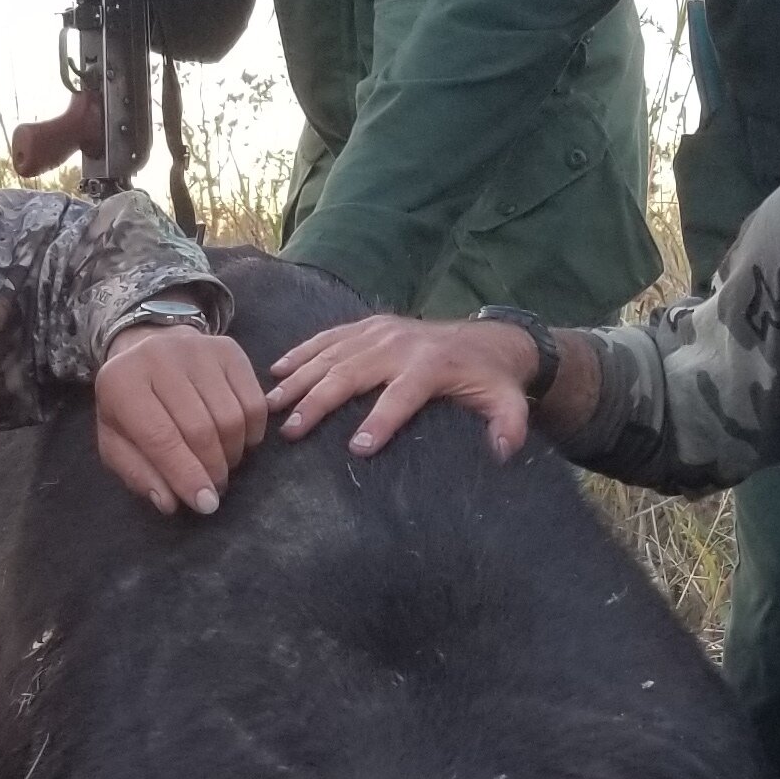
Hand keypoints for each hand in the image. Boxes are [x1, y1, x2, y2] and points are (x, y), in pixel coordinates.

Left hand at [95, 321, 267, 518]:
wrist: (147, 351)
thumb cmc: (130, 406)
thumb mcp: (117, 442)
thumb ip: (138, 473)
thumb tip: (170, 502)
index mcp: (122, 382)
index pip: (160, 437)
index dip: (186, 475)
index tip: (205, 504)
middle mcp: (159, 356)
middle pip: (201, 429)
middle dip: (212, 470)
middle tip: (214, 489)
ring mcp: (198, 348)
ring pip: (231, 417)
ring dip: (232, 454)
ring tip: (221, 465)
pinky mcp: (228, 349)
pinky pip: (254, 402)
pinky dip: (252, 433)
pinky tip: (237, 441)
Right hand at [267, 315, 540, 461]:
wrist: (487, 339)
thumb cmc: (490, 380)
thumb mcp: (507, 402)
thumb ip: (509, 425)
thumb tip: (503, 452)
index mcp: (431, 366)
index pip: (401, 396)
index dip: (381, 422)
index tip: (357, 449)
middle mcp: (399, 344)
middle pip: (351, 373)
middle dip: (318, 402)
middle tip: (291, 431)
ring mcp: (379, 331)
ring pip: (331, 354)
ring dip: (298, 380)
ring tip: (270, 407)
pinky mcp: (367, 326)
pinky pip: (328, 338)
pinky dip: (300, 353)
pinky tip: (274, 372)